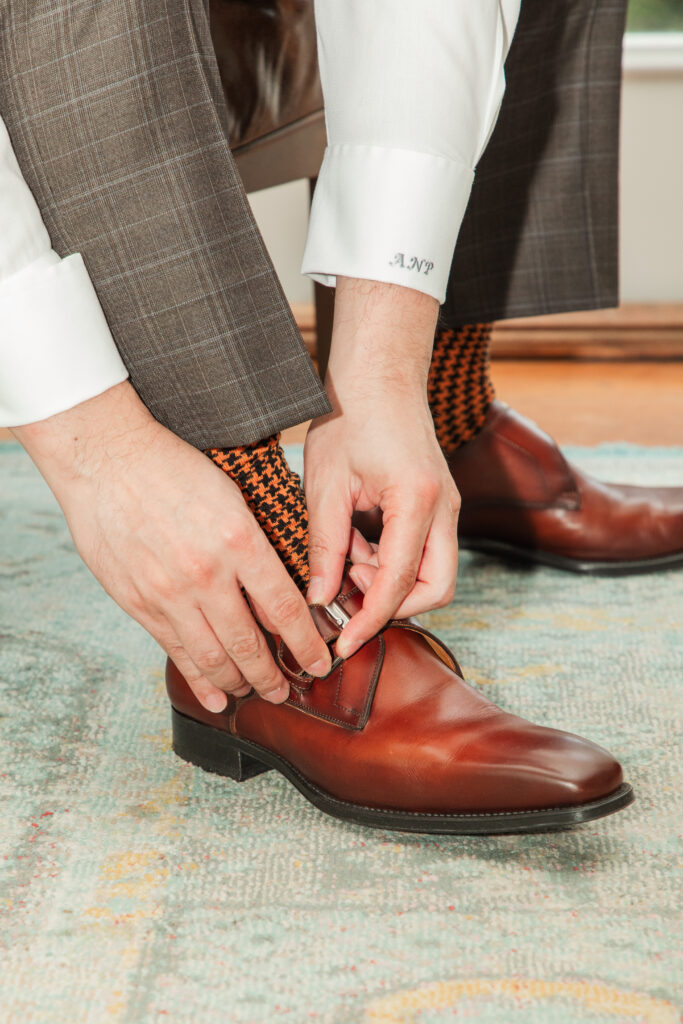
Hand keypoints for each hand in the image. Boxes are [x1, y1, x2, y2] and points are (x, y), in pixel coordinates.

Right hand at [12, 382, 330, 711]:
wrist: (106, 460)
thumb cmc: (172, 468)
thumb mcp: (231, 496)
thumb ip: (255, 546)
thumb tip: (279, 590)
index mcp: (239, 541)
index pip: (285, 609)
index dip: (307, 645)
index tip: (320, 663)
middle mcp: (207, 574)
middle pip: (250, 643)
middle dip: (275, 676)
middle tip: (289, 691)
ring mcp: (169, 594)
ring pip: (214, 657)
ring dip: (240, 682)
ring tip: (257, 692)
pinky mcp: (139, 603)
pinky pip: (176, 652)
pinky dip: (199, 680)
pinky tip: (217, 697)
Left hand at [304, 277, 459, 657]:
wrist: (379, 375)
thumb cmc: (350, 417)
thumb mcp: (325, 486)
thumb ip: (326, 547)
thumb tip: (319, 600)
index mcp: (417, 501)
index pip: (400, 583)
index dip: (370, 620)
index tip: (343, 643)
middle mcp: (444, 508)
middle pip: (436, 588)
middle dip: (393, 606)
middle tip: (345, 596)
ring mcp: (447, 507)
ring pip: (433, 574)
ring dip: (389, 581)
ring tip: (345, 557)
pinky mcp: (438, 505)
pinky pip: (424, 552)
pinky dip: (392, 561)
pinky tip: (357, 543)